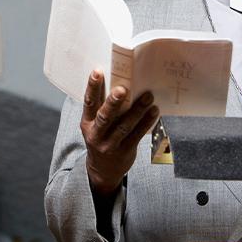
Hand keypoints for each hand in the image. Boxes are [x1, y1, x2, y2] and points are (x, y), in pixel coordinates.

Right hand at [80, 69, 158, 194]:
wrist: (102, 170)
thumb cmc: (101, 137)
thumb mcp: (94, 124)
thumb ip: (102, 107)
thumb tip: (119, 80)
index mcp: (87, 123)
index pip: (88, 102)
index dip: (92, 87)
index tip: (98, 71)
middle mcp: (96, 134)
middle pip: (105, 117)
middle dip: (113, 102)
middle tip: (123, 88)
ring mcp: (110, 145)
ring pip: (124, 126)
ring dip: (137, 110)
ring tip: (148, 96)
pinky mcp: (124, 151)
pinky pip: (137, 135)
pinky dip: (146, 122)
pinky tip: (154, 111)